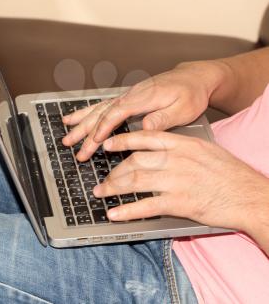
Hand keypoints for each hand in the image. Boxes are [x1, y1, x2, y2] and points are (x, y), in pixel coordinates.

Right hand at [62, 61, 224, 160]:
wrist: (193, 78)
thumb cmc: (190, 94)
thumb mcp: (183, 108)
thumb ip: (162, 118)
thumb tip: (144, 126)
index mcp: (142, 98)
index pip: (116, 113)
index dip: (103, 128)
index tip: (94, 142)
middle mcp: (130, 95)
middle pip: (102, 113)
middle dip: (85, 130)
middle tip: (71, 145)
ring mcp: (126, 96)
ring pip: (98, 109)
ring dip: (81, 122)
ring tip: (66, 133)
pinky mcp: (127, 98)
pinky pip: (103, 105)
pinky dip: (87, 112)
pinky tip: (76, 117)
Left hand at [93, 130, 268, 232]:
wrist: (251, 195)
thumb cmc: (230, 173)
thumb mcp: (205, 150)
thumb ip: (179, 148)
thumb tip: (157, 150)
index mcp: (183, 144)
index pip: (145, 137)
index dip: (122, 140)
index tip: (108, 144)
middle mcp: (176, 159)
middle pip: (135, 161)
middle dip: (115, 171)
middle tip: (103, 179)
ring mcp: (176, 181)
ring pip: (135, 181)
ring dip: (114, 188)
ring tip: (101, 193)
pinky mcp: (179, 203)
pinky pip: (146, 206)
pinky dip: (127, 210)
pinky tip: (115, 213)